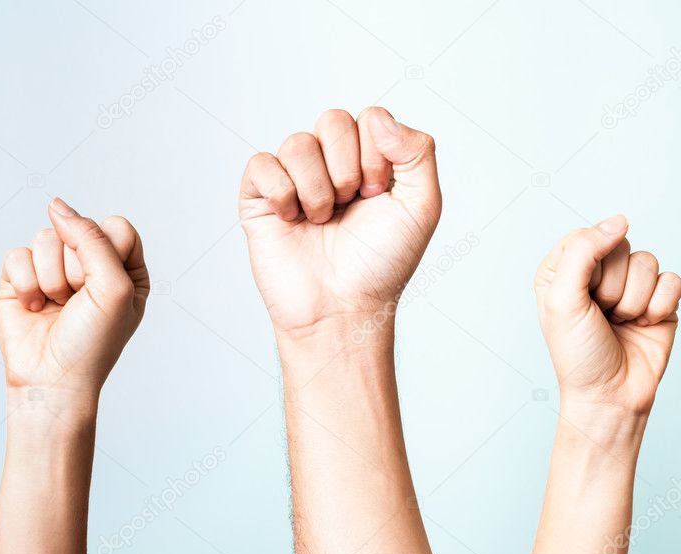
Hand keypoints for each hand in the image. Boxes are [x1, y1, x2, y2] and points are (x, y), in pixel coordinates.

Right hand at [0, 198, 148, 394]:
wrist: (52, 380)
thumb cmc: (92, 342)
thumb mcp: (113, 288)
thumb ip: (92, 238)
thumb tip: (57, 205)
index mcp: (125, 268)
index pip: (116, 227)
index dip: (105, 251)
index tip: (103, 285)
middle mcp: (90, 264)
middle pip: (78, 229)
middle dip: (76, 270)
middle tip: (78, 303)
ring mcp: (54, 269)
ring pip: (46, 238)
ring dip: (51, 279)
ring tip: (57, 306)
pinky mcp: (21, 277)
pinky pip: (17, 254)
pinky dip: (26, 284)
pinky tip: (34, 307)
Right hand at [239, 107, 440, 336]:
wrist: (343, 308)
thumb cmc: (381, 265)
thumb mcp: (422, 206)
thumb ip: (418, 151)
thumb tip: (377, 118)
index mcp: (368, 160)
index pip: (369, 118)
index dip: (377, 155)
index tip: (377, 196)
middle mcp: (329, 164)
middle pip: (333, 120)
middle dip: (348, 168)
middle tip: (351, 207)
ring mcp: (293, 179)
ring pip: (298, 143)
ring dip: (318, 189)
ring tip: (323, 221)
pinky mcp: (259, 198)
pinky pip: (262, 164)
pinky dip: (282, 193)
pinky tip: (293, 220)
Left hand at [534, 216, 680, 413]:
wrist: (611, 396)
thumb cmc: (579, 354)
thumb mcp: (563, 300)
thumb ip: (584, 252)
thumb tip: (620, 220)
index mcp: (564, 269)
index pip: (587, 237)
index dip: (590, 268)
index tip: (581, 298)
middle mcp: (598, 273)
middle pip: (620, 246)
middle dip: (613, 287)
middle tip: (601, 316)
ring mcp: (631, 286)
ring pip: (648, 262)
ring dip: (635, 301)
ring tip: (621, 323)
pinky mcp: (660, 300)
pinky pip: (672, 280)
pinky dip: (660, 307)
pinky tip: (645, 325)